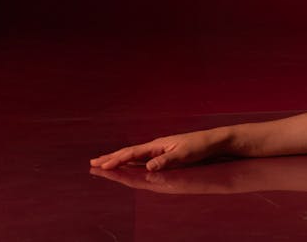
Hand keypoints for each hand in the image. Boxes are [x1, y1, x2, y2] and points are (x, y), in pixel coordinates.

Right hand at [90, 126, 230, 171]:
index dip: (117, 160)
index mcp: (158, 144)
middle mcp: (156, 146)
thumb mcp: (184, 154)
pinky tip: (125, 164)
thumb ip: (166, 160)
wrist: (214, 141)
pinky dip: (130, 162)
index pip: (133, 153)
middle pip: (129, 153)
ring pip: (133, 156)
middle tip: (92, 162)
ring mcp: (159, 150)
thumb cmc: (200, 146)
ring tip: (103, 163)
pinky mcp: (164, 155)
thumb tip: (148, 167)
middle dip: (111, 158)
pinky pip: (141, 159)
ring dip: (118, 160)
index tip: (102, 165)